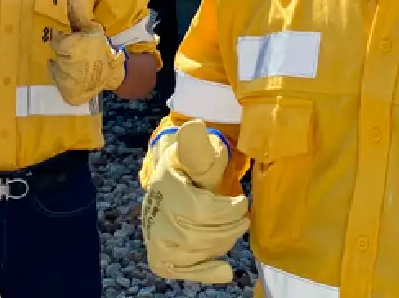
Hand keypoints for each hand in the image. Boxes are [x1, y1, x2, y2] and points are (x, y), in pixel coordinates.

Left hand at [47, 0, 125, 104]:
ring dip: (63, 68)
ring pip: (56, 71)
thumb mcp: (91, 28)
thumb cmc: (101, 47)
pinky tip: (76, 77)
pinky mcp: (69, 95)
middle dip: (65, 54)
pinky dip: (65, 81)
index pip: (56, 41)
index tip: (73, 41)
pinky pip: (59, 85)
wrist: (113, 73)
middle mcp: (66, 66)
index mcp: (71, 47)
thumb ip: (77, 14)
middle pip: (56, 56)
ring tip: (78, 65)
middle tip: (78, 54)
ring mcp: (67, 83)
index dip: (63, 40)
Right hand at [141, 120, 249, 283]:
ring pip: (196, 253)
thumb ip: (198, 147)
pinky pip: (183, 271)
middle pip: (198, 235)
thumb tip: (196, 127)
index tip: (241, 204)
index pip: (198, 210)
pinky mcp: (161, 258)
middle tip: (243, 219)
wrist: (166, 188)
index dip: (225, 211)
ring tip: (234, 230)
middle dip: (228, 228)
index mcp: (165, 187)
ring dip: (222, 244)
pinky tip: (225, 271)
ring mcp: (156, 240)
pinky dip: (206, 272)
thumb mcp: (192, 153)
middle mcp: (155, 217)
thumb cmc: (186, 169)